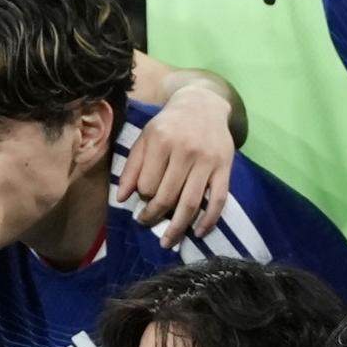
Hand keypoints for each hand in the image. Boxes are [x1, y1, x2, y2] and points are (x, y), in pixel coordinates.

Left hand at [118, 77, 239, 236]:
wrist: (203, 105)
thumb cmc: (169, 124)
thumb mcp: (145, 138)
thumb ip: (132, 166)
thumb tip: (122, 198)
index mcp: (162, 142)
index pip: (147, 184)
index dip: (142, 197)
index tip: (141, 199)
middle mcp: (185, 151)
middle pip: (167, 197)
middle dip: (154, 216)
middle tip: (146, 223)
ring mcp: (208, 161)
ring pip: (191, 203)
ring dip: (178, 227)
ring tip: (168, 241)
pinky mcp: (225, 168)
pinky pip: (218, 200)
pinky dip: (209, 220)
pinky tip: (199, 233)